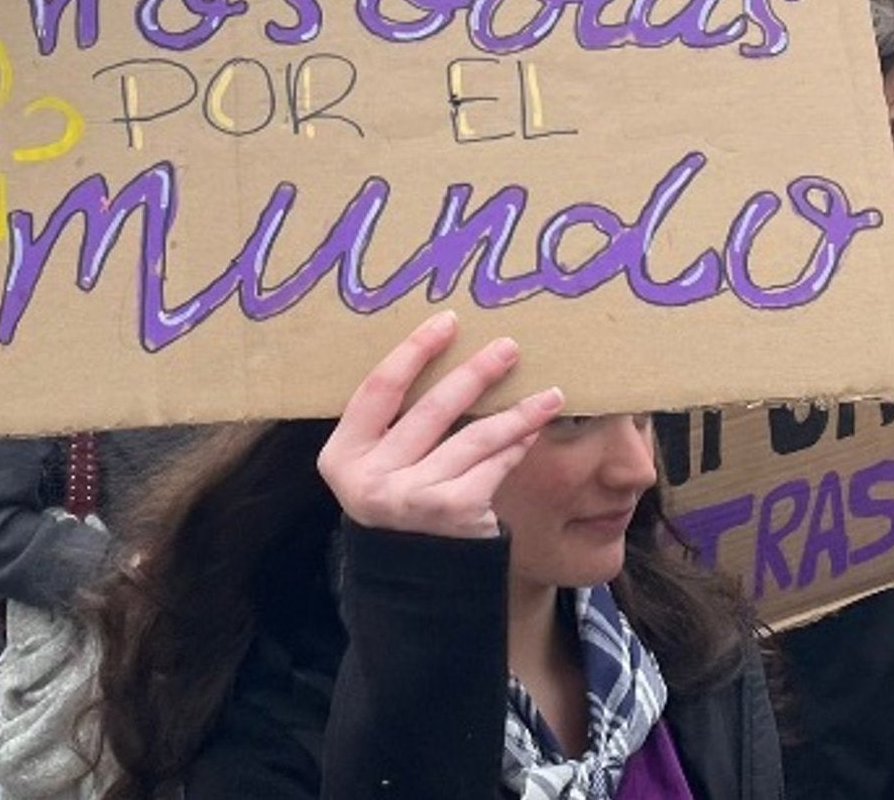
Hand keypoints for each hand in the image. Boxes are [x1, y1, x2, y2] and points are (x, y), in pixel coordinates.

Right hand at [317, 311, 564, 539]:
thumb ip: (393, 421)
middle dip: (476, 373)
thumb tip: (446, 351)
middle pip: (431, 409)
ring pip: (473, 438)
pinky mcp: (453, 513)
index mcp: (343, 456)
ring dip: (516, 412)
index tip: (448, 321)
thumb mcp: (376, 461)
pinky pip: (493, 467)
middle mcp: (371, 480)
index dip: (414, 350)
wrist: (409, 572)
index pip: (379, 388)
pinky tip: (532, 431)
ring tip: (550, 394)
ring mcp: (414, 498)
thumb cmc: (396, 497)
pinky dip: (515, 447)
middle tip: (509, 347)